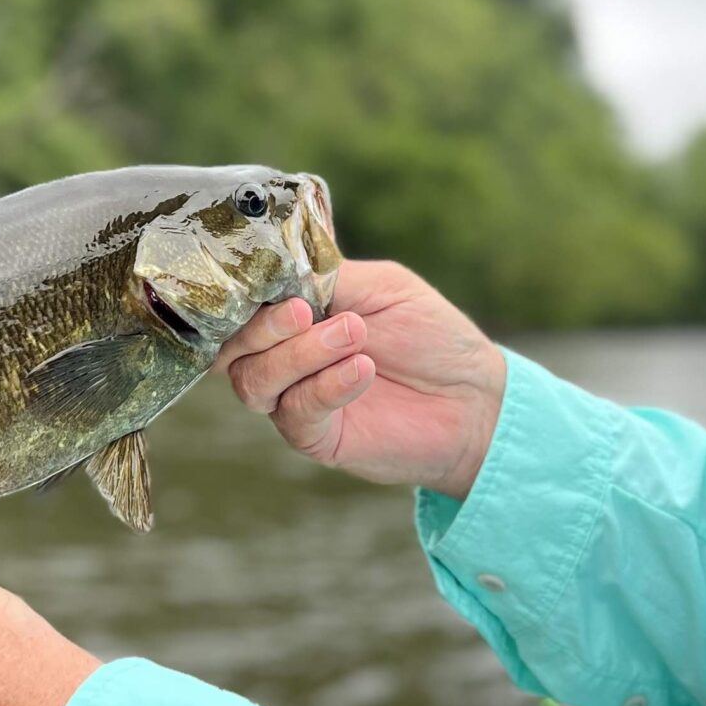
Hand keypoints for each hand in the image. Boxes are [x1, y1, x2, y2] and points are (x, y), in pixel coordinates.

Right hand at [216, 258, 506, 498]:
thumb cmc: (431, 335)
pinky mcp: (316, 437)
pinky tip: (362, 370)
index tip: (268, 282)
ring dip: (298, 355)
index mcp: (292, 315)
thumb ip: (328, 277)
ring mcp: (295, 398)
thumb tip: (278, 268)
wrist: (473, 396)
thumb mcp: (382, 286)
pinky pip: (297, 413)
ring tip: (352, 336)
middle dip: (263, 328)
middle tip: (306, 312)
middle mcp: (283, 357)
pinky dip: (325, 387)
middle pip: (232, 348)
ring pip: (255, 382)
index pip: (240, 306)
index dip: (242, 295)